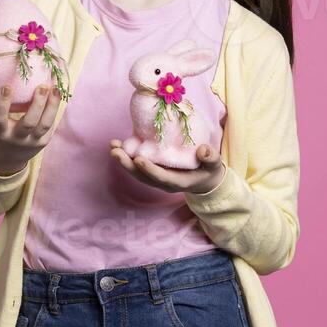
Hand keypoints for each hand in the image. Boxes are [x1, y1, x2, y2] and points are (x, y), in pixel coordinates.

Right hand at [0, 84, 61, 175]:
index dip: (3, 103)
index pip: (0, 119)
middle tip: (42, 86)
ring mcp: (32, 142)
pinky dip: (54, 110)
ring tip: (55, 89)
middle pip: (29, 123)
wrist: (5, 162)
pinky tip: (56, 96)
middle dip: (37, 104)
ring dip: (52, 106)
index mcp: (0, 133)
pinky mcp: (43, 142)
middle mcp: (17, 139)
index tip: (7, 86)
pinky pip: (50, 125)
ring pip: (45, 125)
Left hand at [109, 141, 226, 194]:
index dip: (149, 170)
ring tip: (113, 146)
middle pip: (142, 176)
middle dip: (128, 165)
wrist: (204, 180)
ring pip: (136, 172)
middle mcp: (163, 182)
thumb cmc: (209, 170)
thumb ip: (211, 157)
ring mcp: (156, 177)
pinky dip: (126, 156)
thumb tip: (203, 150)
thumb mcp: (214, 165)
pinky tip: (117, 144)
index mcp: (178, 182)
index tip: (138, 159)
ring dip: (123, 160)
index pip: (161, 177)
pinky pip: (136, 165)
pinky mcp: (152, 170)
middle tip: (116, 152)